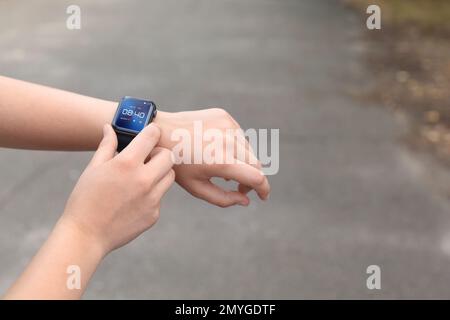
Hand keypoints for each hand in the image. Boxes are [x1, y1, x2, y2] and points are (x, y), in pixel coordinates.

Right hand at [61, 123, 174, 255]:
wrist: (86, 235)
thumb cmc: (85, 199)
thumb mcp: (94, 168)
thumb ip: (106, 146)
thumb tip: (109, 128)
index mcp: (127, 164)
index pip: (152, 136)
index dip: (151, 132)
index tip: (149, 134)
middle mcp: (144, 180)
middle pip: (168, 156)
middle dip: (159, 153)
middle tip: (148, 158)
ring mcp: (152, 199)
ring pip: (169, 177)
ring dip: (160, 173)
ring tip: (142, 177)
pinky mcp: (154, 214)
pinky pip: (160, 197)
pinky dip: (151, 195)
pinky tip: (134, 200)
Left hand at [155, 108, 269, 207]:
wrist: (161, 132)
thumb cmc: (177, 164)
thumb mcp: (197, 188)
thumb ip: (224, 199)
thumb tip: (245, 200)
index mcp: (222, 161)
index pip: (257, 178)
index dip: (264, 189)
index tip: (263, 197)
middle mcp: (229, 141)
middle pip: (256, 164)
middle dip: (252, 178)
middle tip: (239, 187)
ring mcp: (228, 125)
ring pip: (248, 149)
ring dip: (243, 161)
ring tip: (225, 168)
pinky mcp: (224, 116)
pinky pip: (239, 135)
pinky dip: (235, 146)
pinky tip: (218, 150)